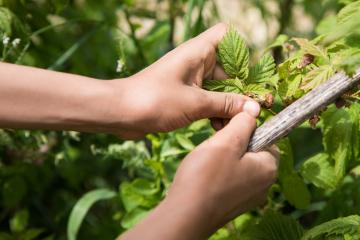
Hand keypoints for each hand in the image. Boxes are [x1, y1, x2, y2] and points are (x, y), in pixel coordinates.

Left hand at [108, 23, 259, 138]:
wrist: (120, 113)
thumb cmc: (155, 100)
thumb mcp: (195, 103)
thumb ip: (226, 104)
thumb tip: (254, 108)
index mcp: (198, 52)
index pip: (226, 36)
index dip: (241, 51)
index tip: (249, 77)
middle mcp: (195, 62)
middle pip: (228, 68)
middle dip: (240, 89)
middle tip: (252, 110)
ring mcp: (189, 80)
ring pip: (218, 88)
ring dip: (228, 105)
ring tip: (234, 124)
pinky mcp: (184, 96)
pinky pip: (207, 100)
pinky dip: (215, 112)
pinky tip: (219, 127)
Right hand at [121, 111, 278, 239]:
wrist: (185, 215)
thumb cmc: (205, 176)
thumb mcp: (225, 141)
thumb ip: (242, 123)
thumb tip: (252, 112)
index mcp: (268, 168)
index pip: (268, 138)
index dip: (247, 129)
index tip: (227, 130)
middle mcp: (265, 185)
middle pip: (253, 152)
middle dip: (234, 144)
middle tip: (214, 146)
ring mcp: (250, 197)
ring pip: (241, 165)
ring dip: (225, 158)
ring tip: (207, 162)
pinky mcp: (235, 205)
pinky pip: (232, 180)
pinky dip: (220, 174)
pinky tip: (206, 176)